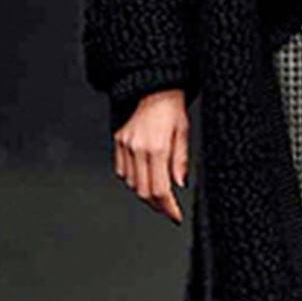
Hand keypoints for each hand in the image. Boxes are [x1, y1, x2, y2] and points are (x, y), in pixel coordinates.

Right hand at [113, 89, 189, 222]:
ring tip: (159, 196)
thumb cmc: (171, 104)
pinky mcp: (118, 142)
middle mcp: (137, 149)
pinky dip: (132, 180)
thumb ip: (181, 159)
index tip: (176, 215)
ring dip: (145, 193)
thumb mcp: (183, 131)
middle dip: (157, 205)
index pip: (160, 190)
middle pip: (143, 191)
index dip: (168, 208)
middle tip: (169, 209)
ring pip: (131, 183)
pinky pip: (121, 170)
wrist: (152, 85)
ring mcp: (125, 146)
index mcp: (156, 148)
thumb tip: (180, 183)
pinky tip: (143, 178)